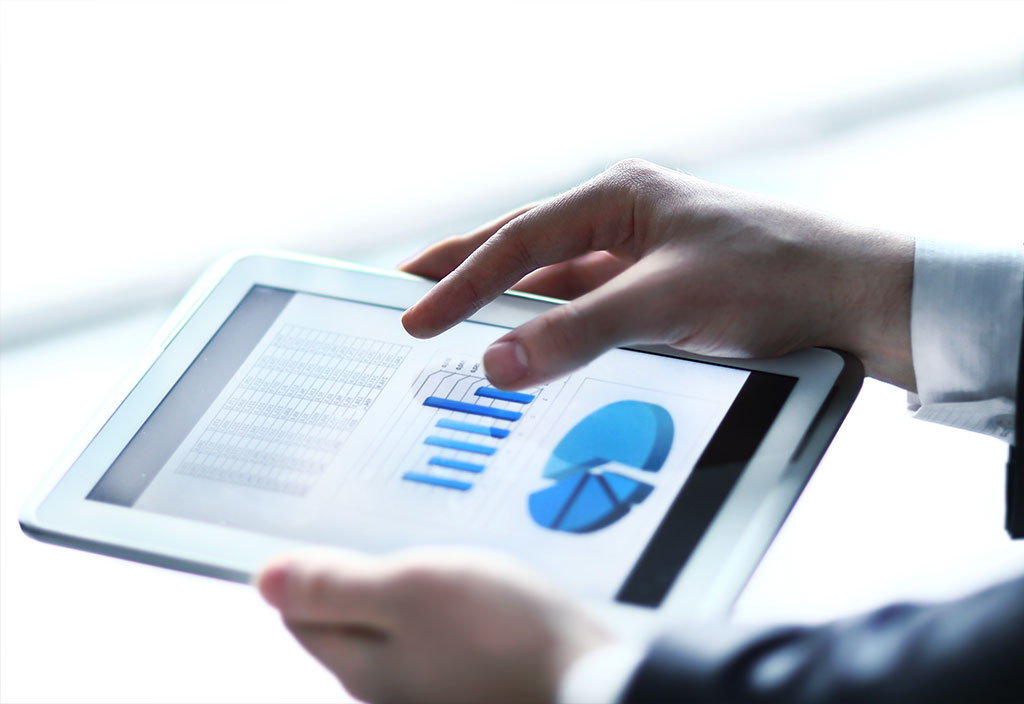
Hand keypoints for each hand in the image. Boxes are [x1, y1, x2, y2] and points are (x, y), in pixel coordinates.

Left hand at [256, 549, 612, 703]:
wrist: (591, 685)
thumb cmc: (507, 638)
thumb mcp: (412, 590)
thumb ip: (338, 584)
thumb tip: (267, 580)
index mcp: (363, 664)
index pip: (303, 617)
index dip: (307, 573)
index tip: (324, 539)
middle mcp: (390, 688)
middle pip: (349, 628)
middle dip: (357, 583)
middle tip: (382, 542)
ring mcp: (434, 691)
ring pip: (397, 634)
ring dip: (405, 596)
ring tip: (431, 562)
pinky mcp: (475, 686)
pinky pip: (439, 644)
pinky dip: (443, 615)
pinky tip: (470, 597)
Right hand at [400, 159, 915, 389]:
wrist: (850, 297)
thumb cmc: (770, 279)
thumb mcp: (666, 306)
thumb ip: (579, 335)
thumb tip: (498, 363)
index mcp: (618, 196)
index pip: (520, 239)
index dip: (464, 280)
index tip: (415, 317)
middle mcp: (620, 218)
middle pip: (521, 246)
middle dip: (460, 272)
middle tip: (399, 295)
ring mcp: (635, 254)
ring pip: (549, 281)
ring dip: (500, 305)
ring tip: (441, 324)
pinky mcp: (652, 290)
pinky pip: (581, 309)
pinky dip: (546, 329)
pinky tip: (519, 348)